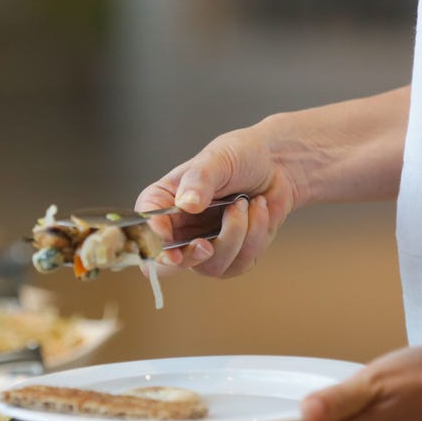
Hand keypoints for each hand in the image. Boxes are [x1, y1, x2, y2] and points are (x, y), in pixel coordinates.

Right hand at [135, 121, 302, 277]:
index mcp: (164, 203)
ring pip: (211, 265)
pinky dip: (254, 235)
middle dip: (189, 258)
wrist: (278, 164)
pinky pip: (240, 262)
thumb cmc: (241, 155)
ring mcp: (205, 245)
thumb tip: (187, 204)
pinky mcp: (233, 256)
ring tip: (246, 203)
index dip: (150, 239)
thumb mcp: (217, 159)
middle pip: (167, 265)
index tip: (166, 237)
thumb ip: (199, 180)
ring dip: (235, 234)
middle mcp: (180, 229)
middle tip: (206, 244)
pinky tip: (259, 210)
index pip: (144, 228)